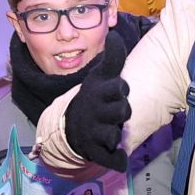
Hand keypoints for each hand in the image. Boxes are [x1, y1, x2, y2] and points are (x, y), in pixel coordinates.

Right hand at [64, 32, 130, 170]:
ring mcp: (92, 133)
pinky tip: (120, 157)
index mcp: (97, 93)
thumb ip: (112, 58)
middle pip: (123, 112)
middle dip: (122, 112)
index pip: (120, 88)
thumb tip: (115, 34)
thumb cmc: (94, 97)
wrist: (71, 124)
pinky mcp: (93, 151)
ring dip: (116, 134)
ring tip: (109, 129)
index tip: (117, 90)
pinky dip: (118, 160)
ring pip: (114, 135)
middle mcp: (94, 112)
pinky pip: (112, 159)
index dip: (122, 89)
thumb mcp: (101, 77)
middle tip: (112, 112)